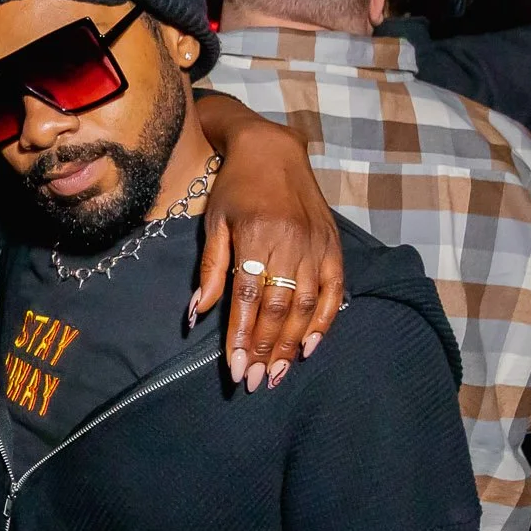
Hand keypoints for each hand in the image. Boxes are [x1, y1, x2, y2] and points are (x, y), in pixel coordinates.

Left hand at [195, 118, 344, 391]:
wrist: (273, 150)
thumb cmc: (235, 188)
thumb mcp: (214, 222)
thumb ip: (210, 269)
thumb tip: (196, 314)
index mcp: (255, 235)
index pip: (248, 297)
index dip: (242, 336)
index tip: (235, 368)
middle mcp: (290, 242)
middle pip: (279, 307)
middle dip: (266, 349)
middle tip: (255, 381)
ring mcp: (316, 244)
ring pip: (307, 304)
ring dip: (293, 343)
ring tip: (277, 372)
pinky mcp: (333, 245)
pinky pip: (335, 290)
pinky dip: (326, 321)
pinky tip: (311, 347)